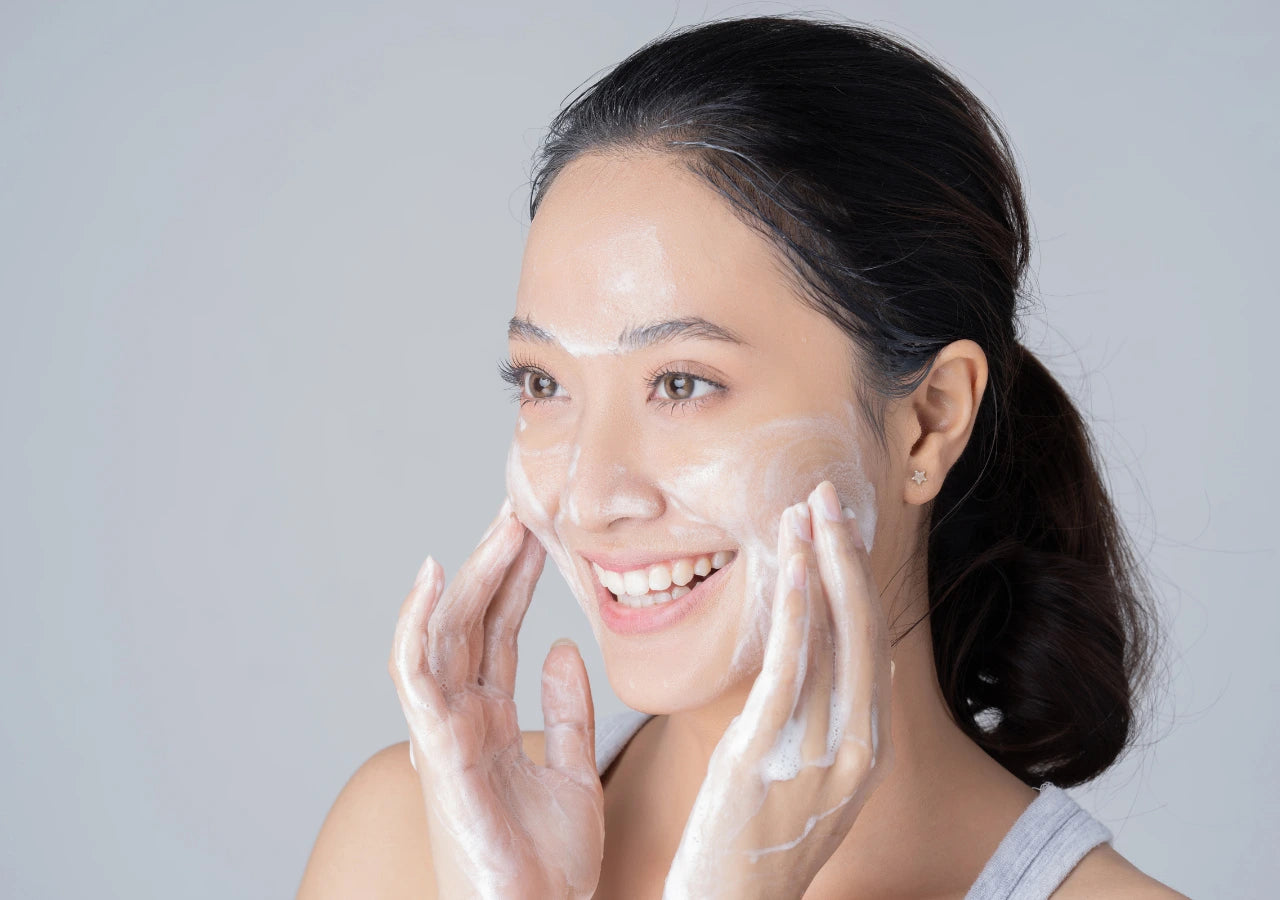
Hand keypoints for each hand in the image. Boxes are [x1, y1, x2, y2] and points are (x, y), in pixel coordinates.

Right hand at [388, 499, 604, 899]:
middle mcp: (461, 719)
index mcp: (491, 722)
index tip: (539, 530)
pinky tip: (433, 575)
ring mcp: (444, 732)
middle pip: (473, 623)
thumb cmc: (548, 867)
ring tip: (501, 525)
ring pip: (448, 634)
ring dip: (471, 576)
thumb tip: (560, 646)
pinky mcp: (437, 750)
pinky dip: (416, 622)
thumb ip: (568, 711)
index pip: (500, 633)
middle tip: (521, 505)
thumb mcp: (573, 773)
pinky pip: (415, 675)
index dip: (516, 581)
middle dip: (496, 563)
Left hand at [663, 481, 894, 899]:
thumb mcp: (813, 785)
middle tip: (827, 494)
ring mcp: (819, 752)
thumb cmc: (758, 848)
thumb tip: (850, 672)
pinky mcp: (768, 753)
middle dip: (846, 556)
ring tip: (806, 508)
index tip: (838, 532)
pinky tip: (788, 565)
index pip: (872, 648)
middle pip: (862, 630)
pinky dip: (794, 608)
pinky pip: (789, 667)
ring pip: (831, 637)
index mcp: (866, 752)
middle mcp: (856, 748)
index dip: (856, 582)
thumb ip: (832, 727)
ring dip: (818, 564)